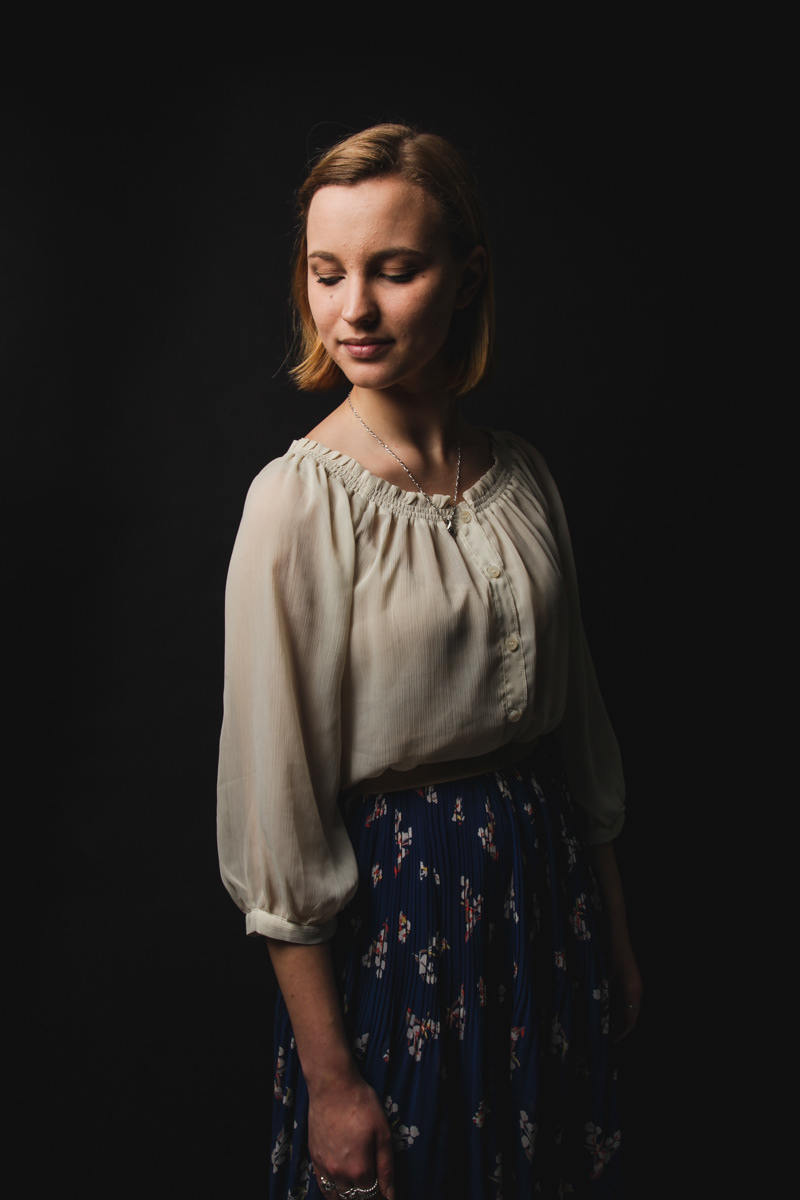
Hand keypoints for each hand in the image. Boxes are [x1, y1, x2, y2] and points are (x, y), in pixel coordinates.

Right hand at [308, 1070, 394, 1199]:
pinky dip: (332, 1193)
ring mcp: (324, 1166)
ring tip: (360, 1189)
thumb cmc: (361, 1105)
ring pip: (338, 1196)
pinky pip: (322, 1186)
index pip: (372, 1196)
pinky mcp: (315, 1157)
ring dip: (350, 1196)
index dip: (381, 1196)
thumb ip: (386, 1167)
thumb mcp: (383, 1133)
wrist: (332, 1086)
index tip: (386, 1193)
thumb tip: (390, 1195)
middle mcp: (339, 1173)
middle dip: (367, 1196)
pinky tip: (340, 1190)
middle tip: (375, 1189)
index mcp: (359, 1169)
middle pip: (355, 1198)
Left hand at [608, 936, 642, 1040]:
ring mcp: (635, 983)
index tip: (611, 1041)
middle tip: (604, 1034)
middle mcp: (637, 989)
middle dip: (619, 1026)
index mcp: (632, 991)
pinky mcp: (630, 978)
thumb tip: (594, 1011)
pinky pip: (626, 997)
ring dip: (617, 1015)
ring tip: (602, 1022)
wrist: (616, 932)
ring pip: (628, 1006)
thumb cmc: (610, 952)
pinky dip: (617, 1005)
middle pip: (631, 1015)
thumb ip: (601, 993)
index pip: (631, 1020)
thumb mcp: (603, 975)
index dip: (621, 1032)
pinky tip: (604, 1005)